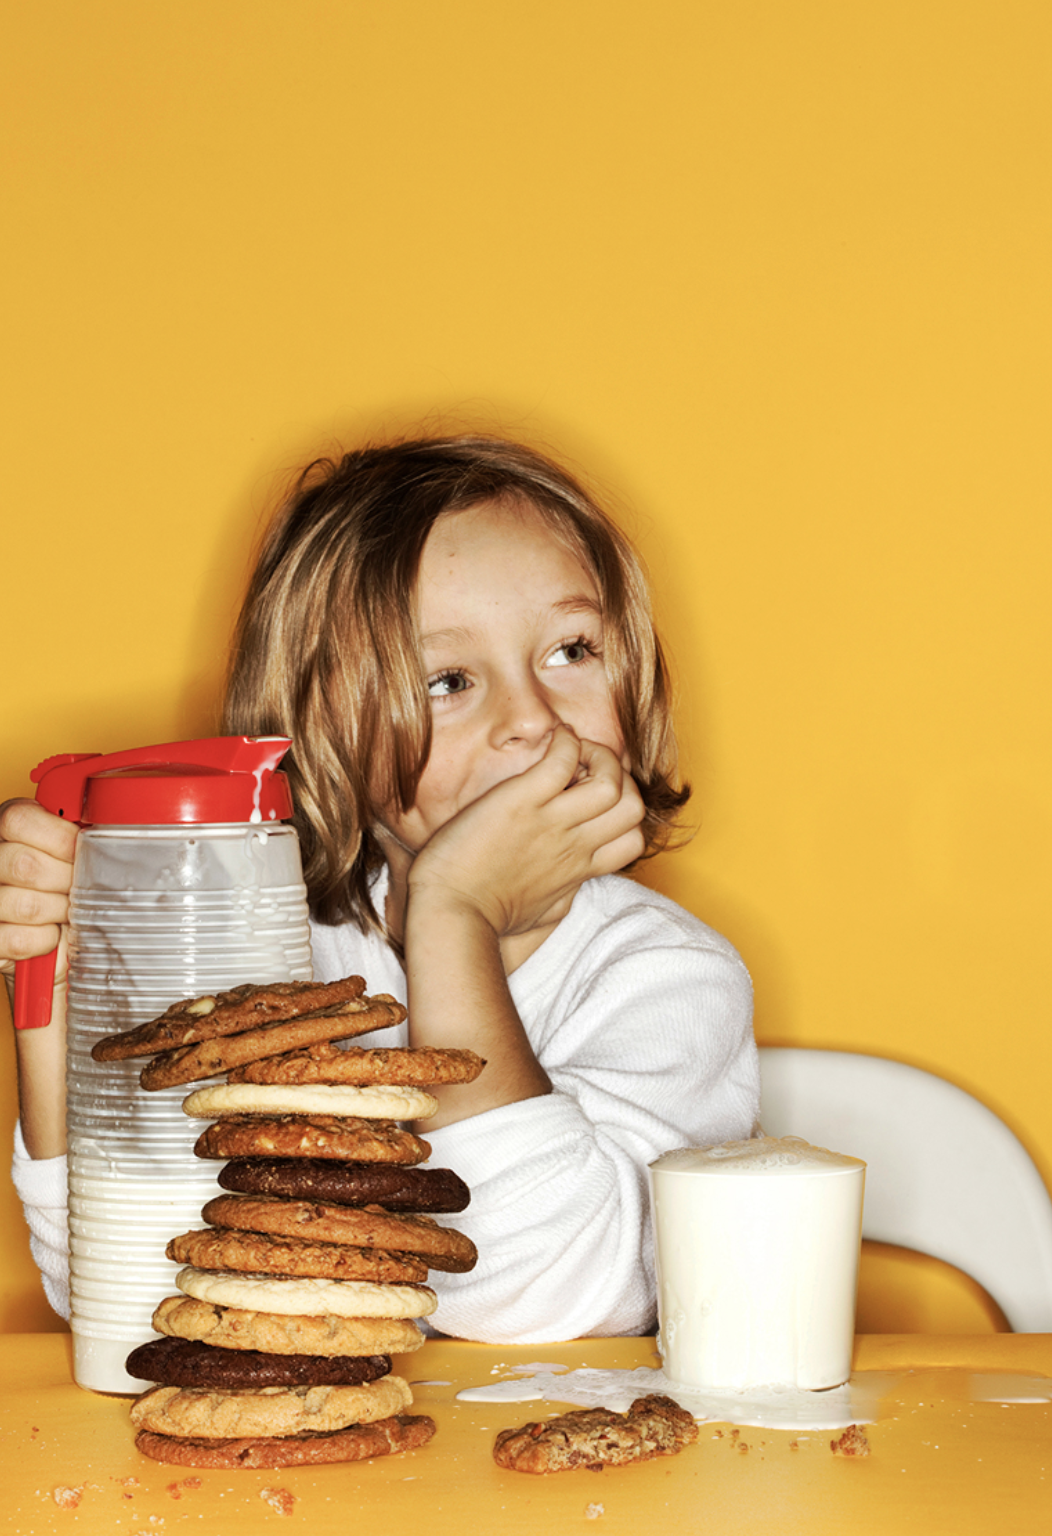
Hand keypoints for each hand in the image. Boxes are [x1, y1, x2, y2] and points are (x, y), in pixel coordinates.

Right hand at [0, 800, 76, 985]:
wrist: (49, 940)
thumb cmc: (61, 891)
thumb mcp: (66, 854)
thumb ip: (75, 839)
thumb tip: (104, 835)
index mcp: (4, 832)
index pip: (19, 820)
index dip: (60, 838)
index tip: (82, 851)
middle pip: (26, 864)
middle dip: (67, 880)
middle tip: (80, 888)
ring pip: (27, 905)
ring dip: (60, 912)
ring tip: (68, 912)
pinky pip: (21, 940)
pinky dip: (46, 940)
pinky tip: (51, 934)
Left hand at [406, 723, 645, 939]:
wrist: (450, 913)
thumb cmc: (486, 918)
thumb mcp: (542, 911)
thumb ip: (564, 892)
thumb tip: (574, 884)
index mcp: (578, 870)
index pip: (633, 840)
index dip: (623, 812)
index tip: (594, 800)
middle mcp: (573, 845)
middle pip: (633, 808)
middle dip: (621, 779)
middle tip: (588, 769)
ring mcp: (551, 821)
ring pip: (611, 783)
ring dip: (600, 756)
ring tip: (575, 750)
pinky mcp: (522, 800)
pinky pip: (562, 759)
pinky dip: (566, 740)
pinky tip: (555, 737)